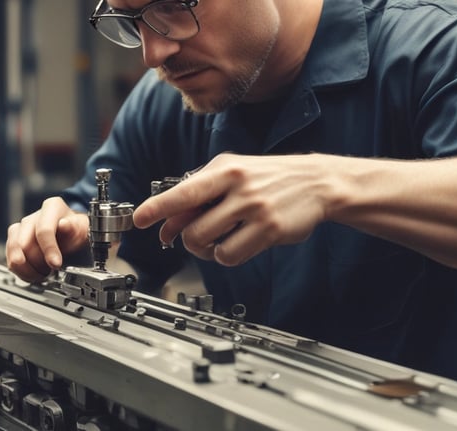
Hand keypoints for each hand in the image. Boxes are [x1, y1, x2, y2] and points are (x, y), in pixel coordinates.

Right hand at [6, 197, 89, 281]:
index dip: (49, 249)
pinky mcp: (13, 243)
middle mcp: (32, 217)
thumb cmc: (76, 233)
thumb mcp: (83, 229)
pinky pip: (10, 261)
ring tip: (44, 273)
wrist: (71, 238)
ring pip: (14, 253)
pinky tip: (35, 274)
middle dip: (39, 262)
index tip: (56, 263)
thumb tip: (64, 224)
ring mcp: (20, 230)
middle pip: (25, 244)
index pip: (43, 230)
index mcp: (51, 208)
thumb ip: (74, 227)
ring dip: (29, 269)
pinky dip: (22, 272)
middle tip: (52, 269)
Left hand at [133, 153, 332, 265]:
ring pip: (209, 243)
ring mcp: (255, 210)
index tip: (140, 219)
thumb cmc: (267, 178)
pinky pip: (231, 255)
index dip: (158, 207)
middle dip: (185, 239)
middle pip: (192, 228)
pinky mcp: (270, 230)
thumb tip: (168, 219)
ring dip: (205, 249)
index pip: (183, 191)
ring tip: (215, 241)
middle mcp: (238, 188)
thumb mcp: (232, 172)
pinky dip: (226, 256)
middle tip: (191, 238)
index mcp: (224, 170)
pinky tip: (234, 244)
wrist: (316, 182)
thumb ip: (201, 191)